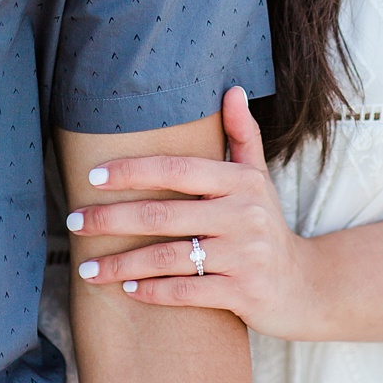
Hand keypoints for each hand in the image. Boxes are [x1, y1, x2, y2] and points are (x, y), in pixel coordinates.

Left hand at [70, 87, 322, 339]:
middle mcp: (244, 216)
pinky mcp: (245, 294)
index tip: (92, 175)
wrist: (308, 287)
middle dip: (111, 219)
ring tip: (87, 268)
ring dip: (122, 264)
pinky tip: (127, 290)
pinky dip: (154, 291)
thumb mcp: (257, 179)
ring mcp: (245, 257)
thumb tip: (232, 89)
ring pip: (168, 257)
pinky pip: (188, 291)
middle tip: (73, 221)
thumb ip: (241, 136)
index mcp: (240, 183)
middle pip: (163, 215)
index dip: (132, 170)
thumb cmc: (267, 226)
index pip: (176, 169)